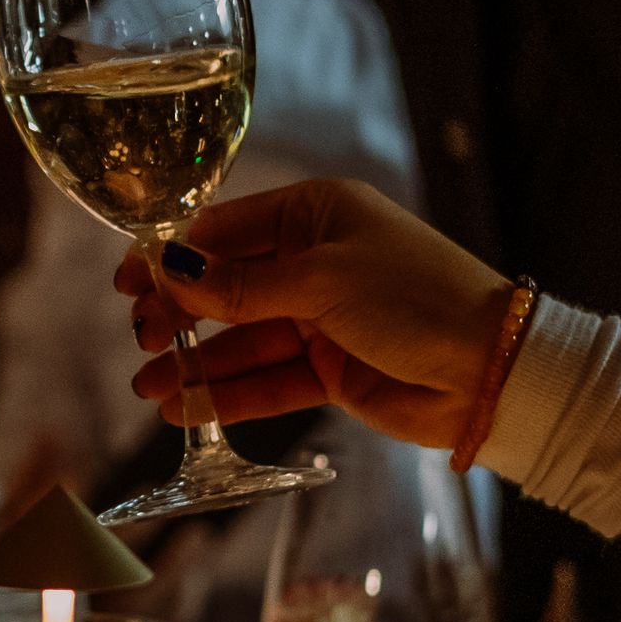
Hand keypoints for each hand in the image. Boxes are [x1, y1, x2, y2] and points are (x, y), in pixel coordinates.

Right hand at [111, 179, 518, 449]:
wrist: (492, 371)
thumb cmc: (417, 298)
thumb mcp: (322, 280)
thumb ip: (241, 284)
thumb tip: (168, 267)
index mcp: (317, 214)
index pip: (227, 229)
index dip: (175, 255)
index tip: (128, 281)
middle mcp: (316, 261)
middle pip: (227, 286)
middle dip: (180, 312)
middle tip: (142, 338)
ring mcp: (322, 318)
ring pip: (242, 339)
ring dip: (195, 361)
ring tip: (147, 384)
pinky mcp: (332, 370)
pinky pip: (267, 379)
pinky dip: (228, 394)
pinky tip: (184, 407)